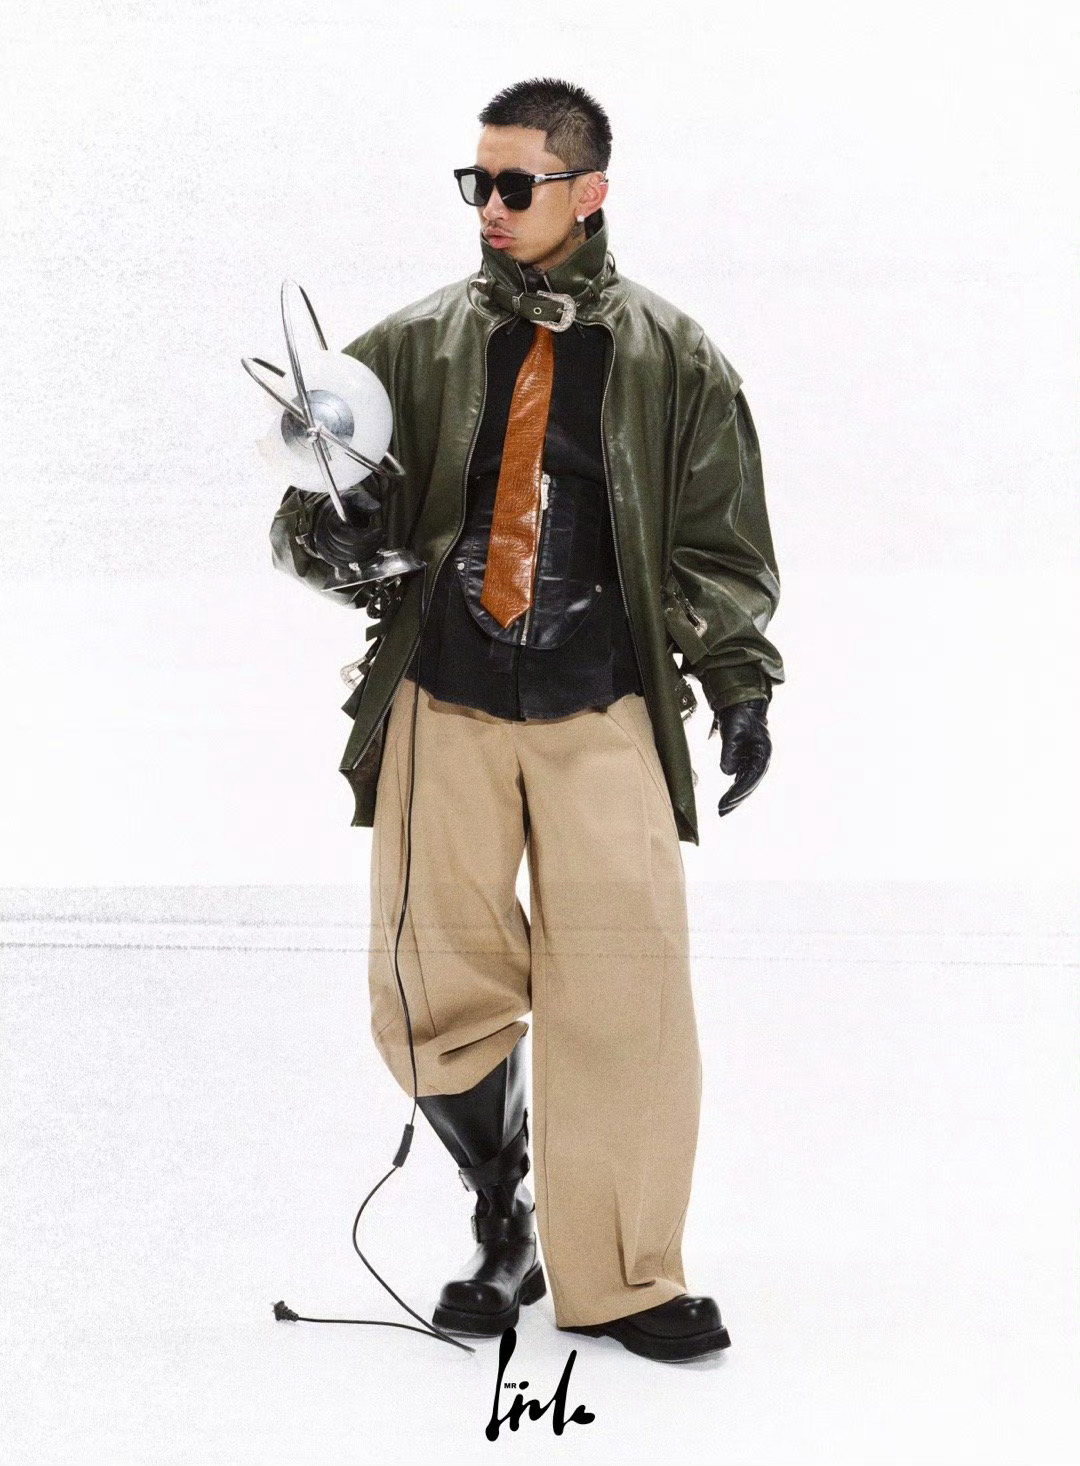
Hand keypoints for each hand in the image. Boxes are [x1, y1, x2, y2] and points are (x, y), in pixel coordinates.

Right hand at [308, 480, 385, 570]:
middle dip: (372, 544)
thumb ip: (364, 501)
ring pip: (354, 561)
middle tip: (382, 536)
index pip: (351, 538)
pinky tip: (377, 557)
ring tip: (379, 541)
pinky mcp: (333, 561)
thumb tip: (376, 508)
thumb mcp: (354, 497)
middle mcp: (325, 542)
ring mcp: (328, 554)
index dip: (368, 537)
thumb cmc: (346, 505)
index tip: (380, 530)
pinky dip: (366, 563)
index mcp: (330, 525)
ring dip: (371, 553)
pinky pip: (352, 567)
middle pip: (353, 551)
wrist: (334, 513)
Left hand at [714, 697, 770, 816]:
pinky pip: (742, 777)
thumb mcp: (732, 733)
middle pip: (750, 784)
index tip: (726, 802)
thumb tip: (728, 772)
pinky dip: (735, 788)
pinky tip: (727, 797)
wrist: (741, 703)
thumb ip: (730, 753)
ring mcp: (755, 759)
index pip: (751, 777)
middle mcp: (762, 758)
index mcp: (762, 752)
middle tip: (722, 811)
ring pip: (746, 783)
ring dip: (736, 796)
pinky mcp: (747, 758)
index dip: (739, 791)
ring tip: (723, 809)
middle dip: (737, 799)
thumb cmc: (739, 715)